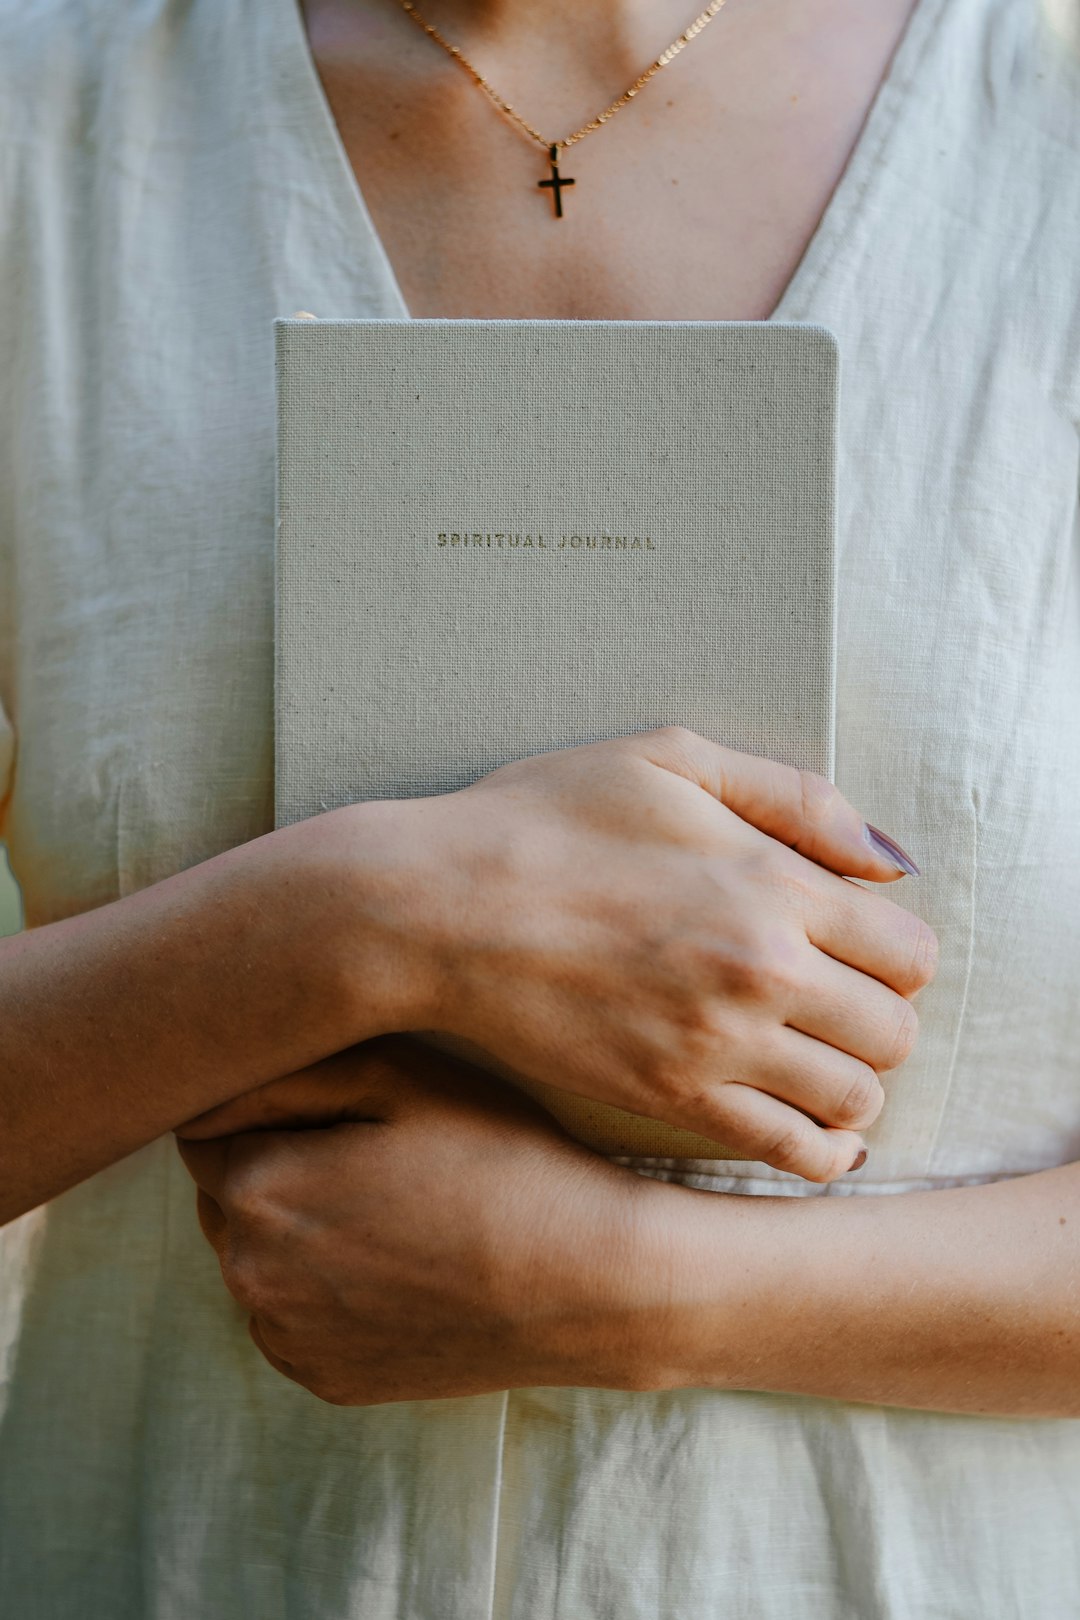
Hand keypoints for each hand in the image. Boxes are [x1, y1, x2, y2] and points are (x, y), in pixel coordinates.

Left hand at [175, 1036, 659, 1405]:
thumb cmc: (503, 1159)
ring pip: (258, 1259)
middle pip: (226, 1196)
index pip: (205, 1127)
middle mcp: (250, 1276)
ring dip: (297, 1231)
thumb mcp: (401, 1077)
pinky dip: (324, 1290)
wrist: (592, 1281)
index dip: (266, 1105)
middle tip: (373, 1152)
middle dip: (275, 1165)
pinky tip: (397, 1265)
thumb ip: (288, 1072)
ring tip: (395, 1210)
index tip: (335, 1104)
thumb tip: (211, 1085)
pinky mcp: (327, 1382)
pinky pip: (294, 1317)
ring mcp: (288, 1339)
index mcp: (257, 1190)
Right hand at [399, 727, 937, 1181]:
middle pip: (897, 1030)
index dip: (893, 950)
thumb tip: (892, 860)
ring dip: (852, 1080)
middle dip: (880, 1016)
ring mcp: (717, 1044)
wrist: (439, 906)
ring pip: (857, 1098)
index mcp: (773, 882)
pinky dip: (820, 1150)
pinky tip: (808, 1126)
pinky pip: (790, 1152)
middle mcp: (763, 971)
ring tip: (812, 1055)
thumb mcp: (672, 758)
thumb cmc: (545, 818)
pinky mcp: (669, 1099)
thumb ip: (797, 798)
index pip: (910, 950)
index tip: (854, 944)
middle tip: (833, 1000)